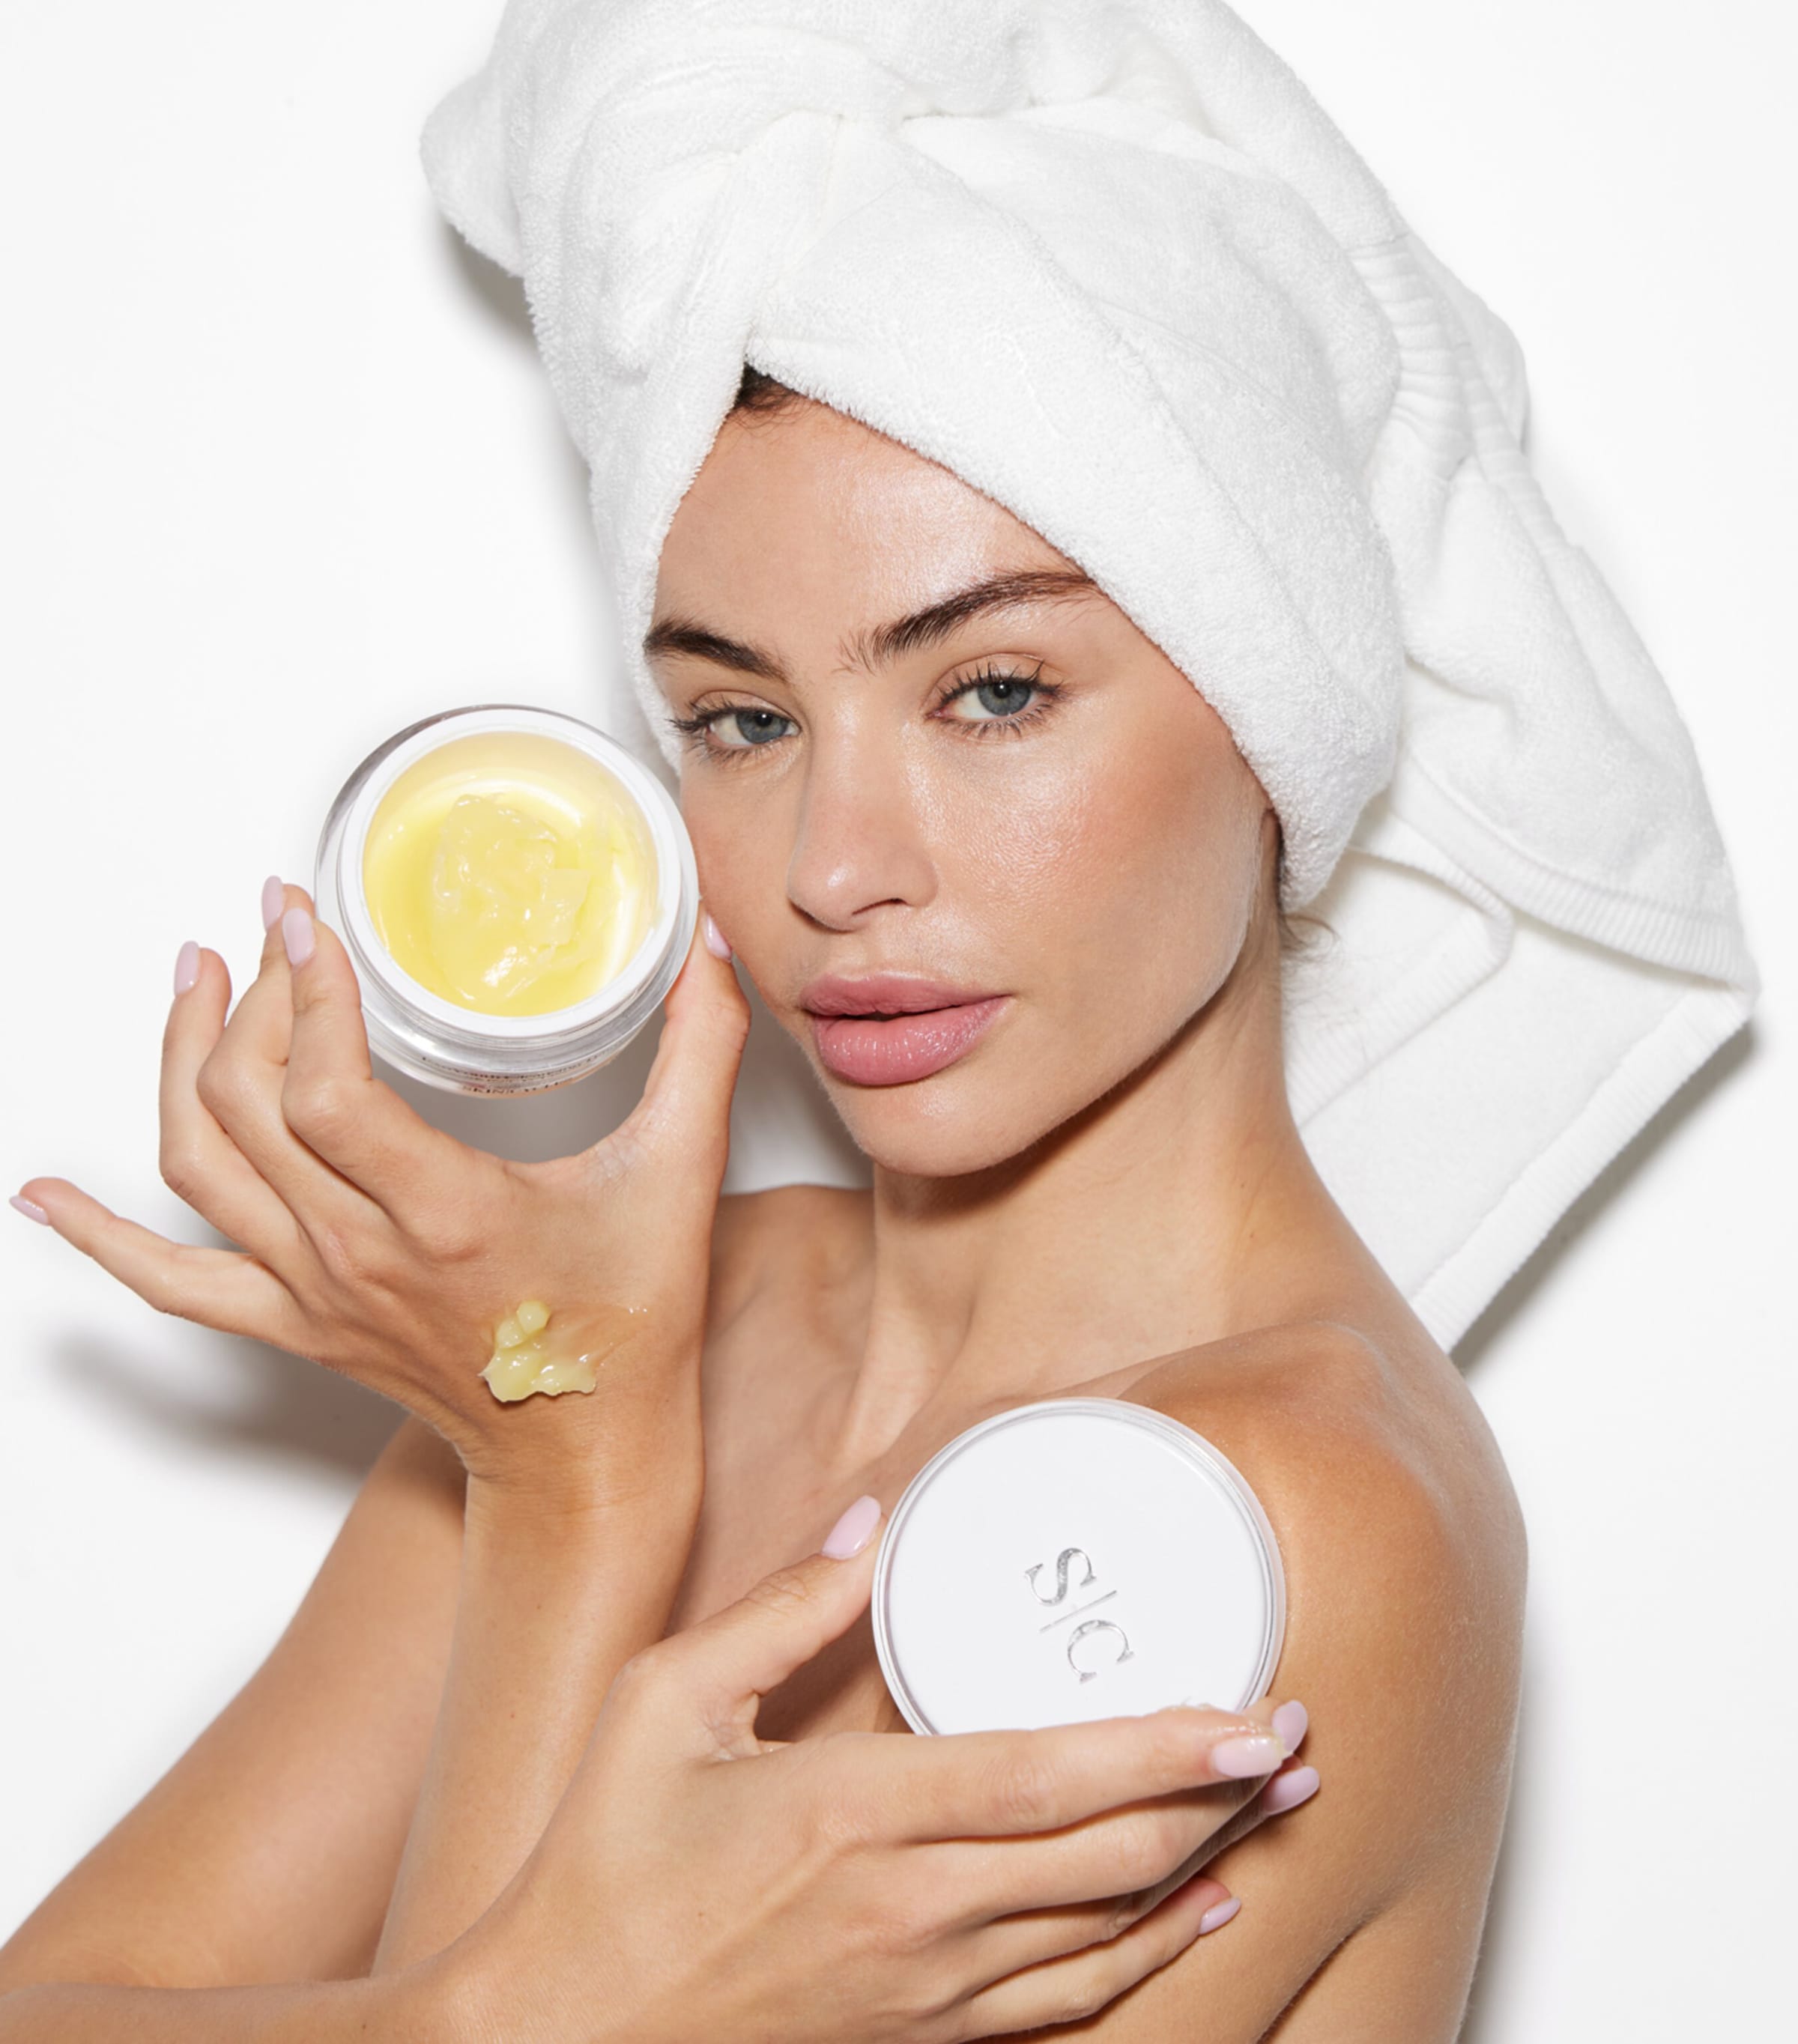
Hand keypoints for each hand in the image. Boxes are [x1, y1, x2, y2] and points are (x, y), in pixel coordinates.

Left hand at [14, 881, 749, 1498]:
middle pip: (246, 1107)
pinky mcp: (294, 1322)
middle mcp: (360, 1253)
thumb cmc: (631, 1323)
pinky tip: (43, 1194)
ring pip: (197, 1167)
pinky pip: (167, 1279)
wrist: (586, 1454)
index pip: (327, 1089)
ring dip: (173, 1064)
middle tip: (269, 924)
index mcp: (447, 1212)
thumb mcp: (680, 1174)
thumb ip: (701, 1048)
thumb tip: (714, 942)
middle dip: (243, 997)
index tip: (304, 914)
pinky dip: (95, 1237)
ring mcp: (314, 1292)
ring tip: (194, 978)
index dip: (303, 991)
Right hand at [445, 1503, 1317, 2042]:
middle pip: (1106, 1855)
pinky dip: (1149, 1959)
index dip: (1163, 1748)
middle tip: (1301, 1737)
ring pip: (1106, 1930)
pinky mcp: (920, 2037)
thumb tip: (870, 1523)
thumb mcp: (666, 1703)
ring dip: (1207, 1865)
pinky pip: (1065, 2003)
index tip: (1252, 1714)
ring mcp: (923, 1989)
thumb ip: (782, 1610)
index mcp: (852, 1814)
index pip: (1046, 1778)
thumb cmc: (601, 1869)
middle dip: (1218, 1795)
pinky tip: (1201, 1918)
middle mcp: (910, 1911)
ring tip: (1279, 1810)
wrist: (555, 2041)